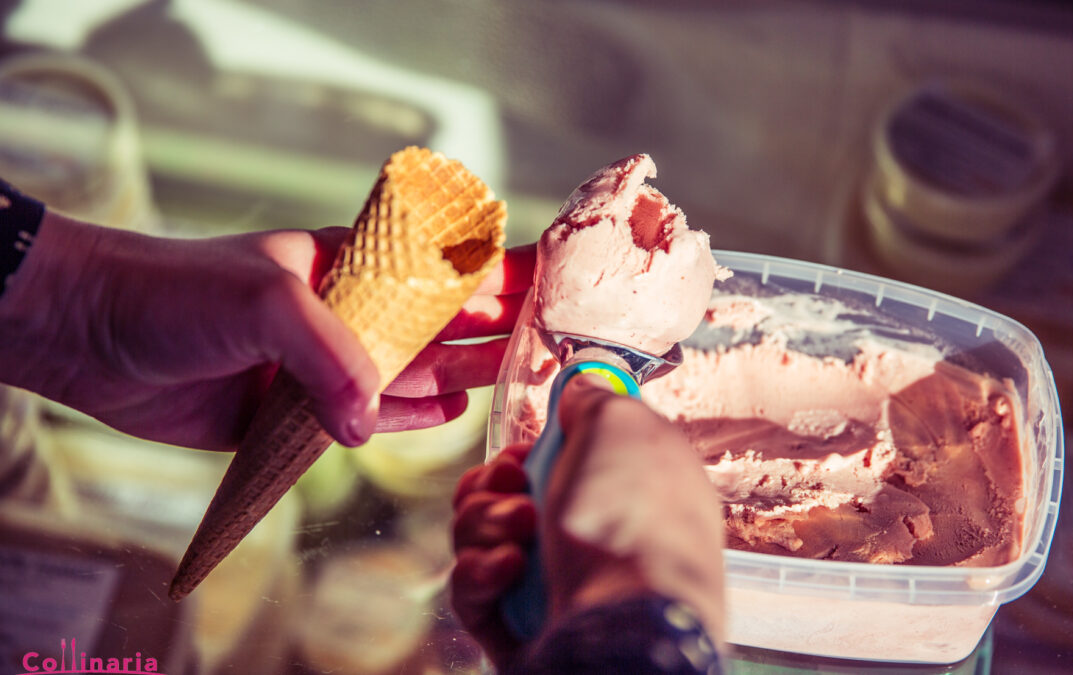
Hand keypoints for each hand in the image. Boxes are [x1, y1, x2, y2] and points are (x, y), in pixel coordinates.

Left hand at [0, 211, 533, 449]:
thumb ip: (328, 356)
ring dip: (453, 375)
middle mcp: (338, 313)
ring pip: (404, 372)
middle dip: (481, 328)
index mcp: (339, 264)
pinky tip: (447, 410)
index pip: (428, 263)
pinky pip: (365, 415)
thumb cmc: (177, 292)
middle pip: (427, 322)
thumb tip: (366, 419)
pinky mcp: (295, 410)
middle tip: (539, 339)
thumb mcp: (265, 301)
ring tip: (504, 380)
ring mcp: (320, 362)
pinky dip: (406, 415)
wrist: (93, 338)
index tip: (538, 274)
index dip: (483, 268)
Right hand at [451, 375, 724, 668]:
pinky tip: (509, 571)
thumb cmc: (631, 522)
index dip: (529, 450)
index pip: (555, 462)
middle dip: (495, 485)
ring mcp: (550, 582)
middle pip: (502, 493)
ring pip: (479, 534)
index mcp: (620, 492)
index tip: (527, 450)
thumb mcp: (620, 426)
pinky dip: (481, 572)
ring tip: (520, 533)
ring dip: (487, 523)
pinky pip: (470, 584)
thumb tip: (581, 386)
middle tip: (518, 490)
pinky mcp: (514, 623)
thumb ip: (595, 400)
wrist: (624, 621)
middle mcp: (586, 536)